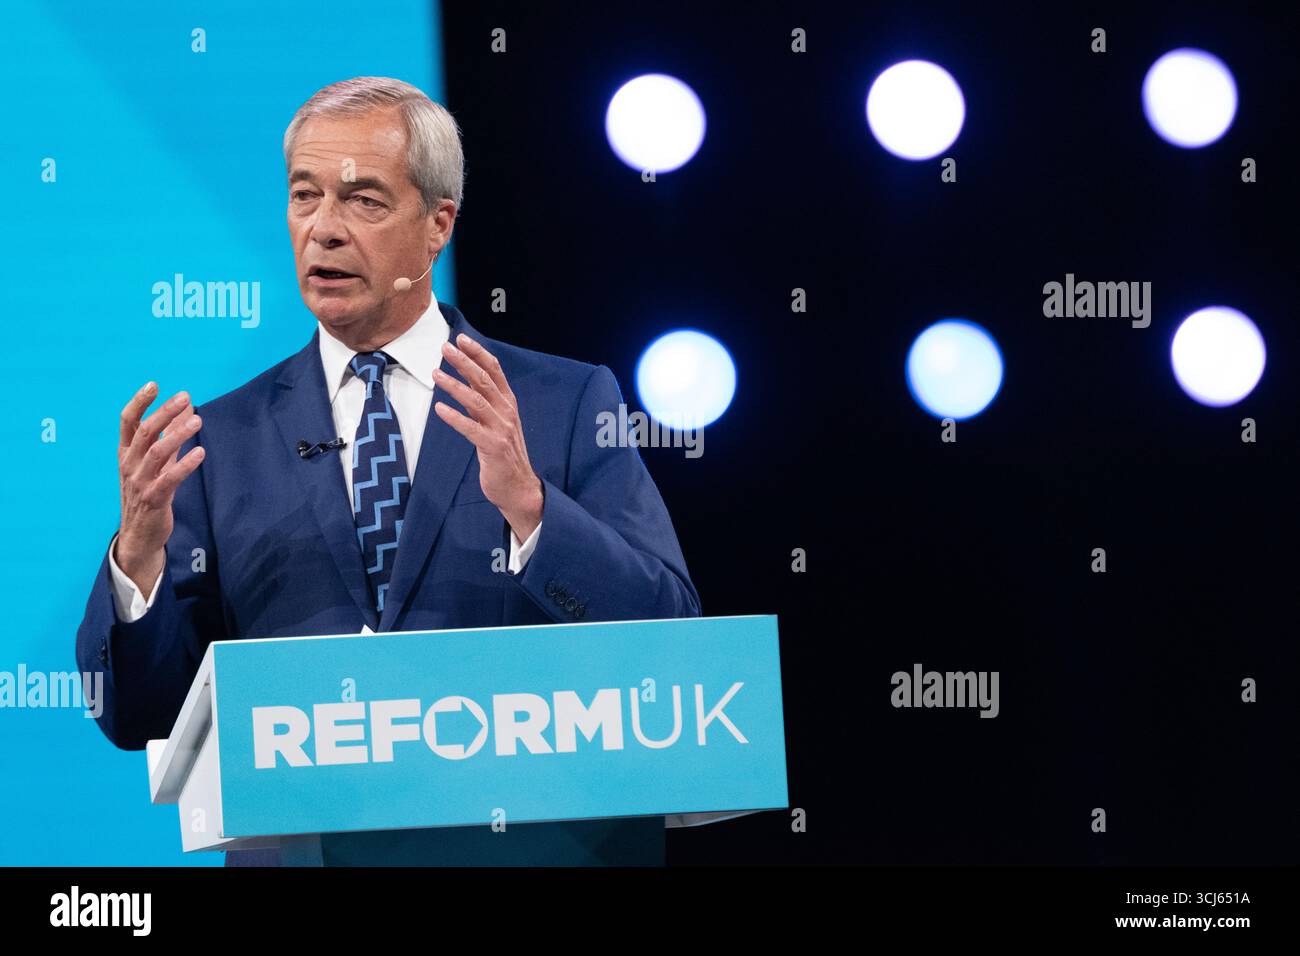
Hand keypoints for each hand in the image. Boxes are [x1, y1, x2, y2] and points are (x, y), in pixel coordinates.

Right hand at [115, 382, 205, 592]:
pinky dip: (185, 465)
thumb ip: (168, 435)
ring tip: (197, 421)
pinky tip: (200, 453)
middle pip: (143, 432)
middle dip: (164, 412)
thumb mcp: (156, 461)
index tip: (153, 384)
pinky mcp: (154, 499)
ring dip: (178, 435)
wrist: (140, 533)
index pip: (127, 422)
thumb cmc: (149, 491)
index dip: (139, 402)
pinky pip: (169, 479)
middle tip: (185, 397)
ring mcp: (139, 482)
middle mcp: (129, 465)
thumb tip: (185, 407)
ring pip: (156, 453)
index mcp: (126, 453)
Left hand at [433, 334, 542, 540]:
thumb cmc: (504, 455)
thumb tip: (466, 385)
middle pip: (485, 380)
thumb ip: (485, 405)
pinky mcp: (493, 447)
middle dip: (464, 361)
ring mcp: (502, 429)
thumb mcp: (498, 424)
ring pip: (477, 400)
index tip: (461, 339)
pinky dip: (455, 417)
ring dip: (454, 385)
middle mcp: (507, 412)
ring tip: (435, 374)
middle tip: (445, 348)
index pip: (495, 371)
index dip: (478, 353)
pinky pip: (471, 428)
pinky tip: (439, 408)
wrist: (519, 488)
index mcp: (508, 404)